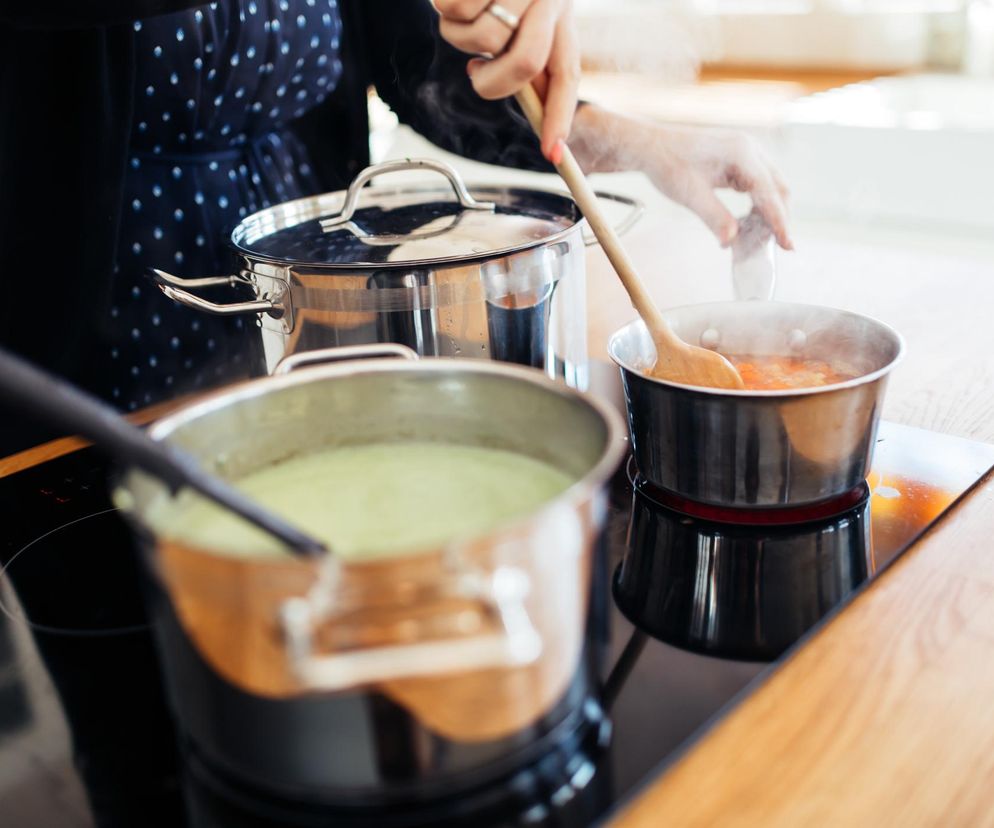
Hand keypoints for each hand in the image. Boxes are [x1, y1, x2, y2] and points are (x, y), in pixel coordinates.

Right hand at [434, 0, 578, 162]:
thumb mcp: (522, 10)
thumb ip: (523, 49)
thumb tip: (520, 98)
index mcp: (561, 12)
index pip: (566, 71)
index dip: (559, 115)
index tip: (552, 154)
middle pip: (525, 63)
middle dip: (493, 83)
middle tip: (476, 73)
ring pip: (482, 39)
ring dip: (461, 34)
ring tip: (465, 6)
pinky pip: (454, 10)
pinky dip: (444, 5)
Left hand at [570, 106, 792, 249]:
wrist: (651, 147)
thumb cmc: (668, 165)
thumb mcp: (690, 195)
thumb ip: (714, 217)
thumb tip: (732, 241)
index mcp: (741, 153)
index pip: (769, 193)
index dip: (780, 222)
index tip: (788, 245)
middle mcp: (750, 149)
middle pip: (778, 189)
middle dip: (779, 218)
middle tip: (778, 247)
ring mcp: (747, 153)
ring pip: (771, 187)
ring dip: (770, 212)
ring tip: (762, 239)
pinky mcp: (740, 161)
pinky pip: (758, 185)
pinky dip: (758, 205)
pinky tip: (750, 224)